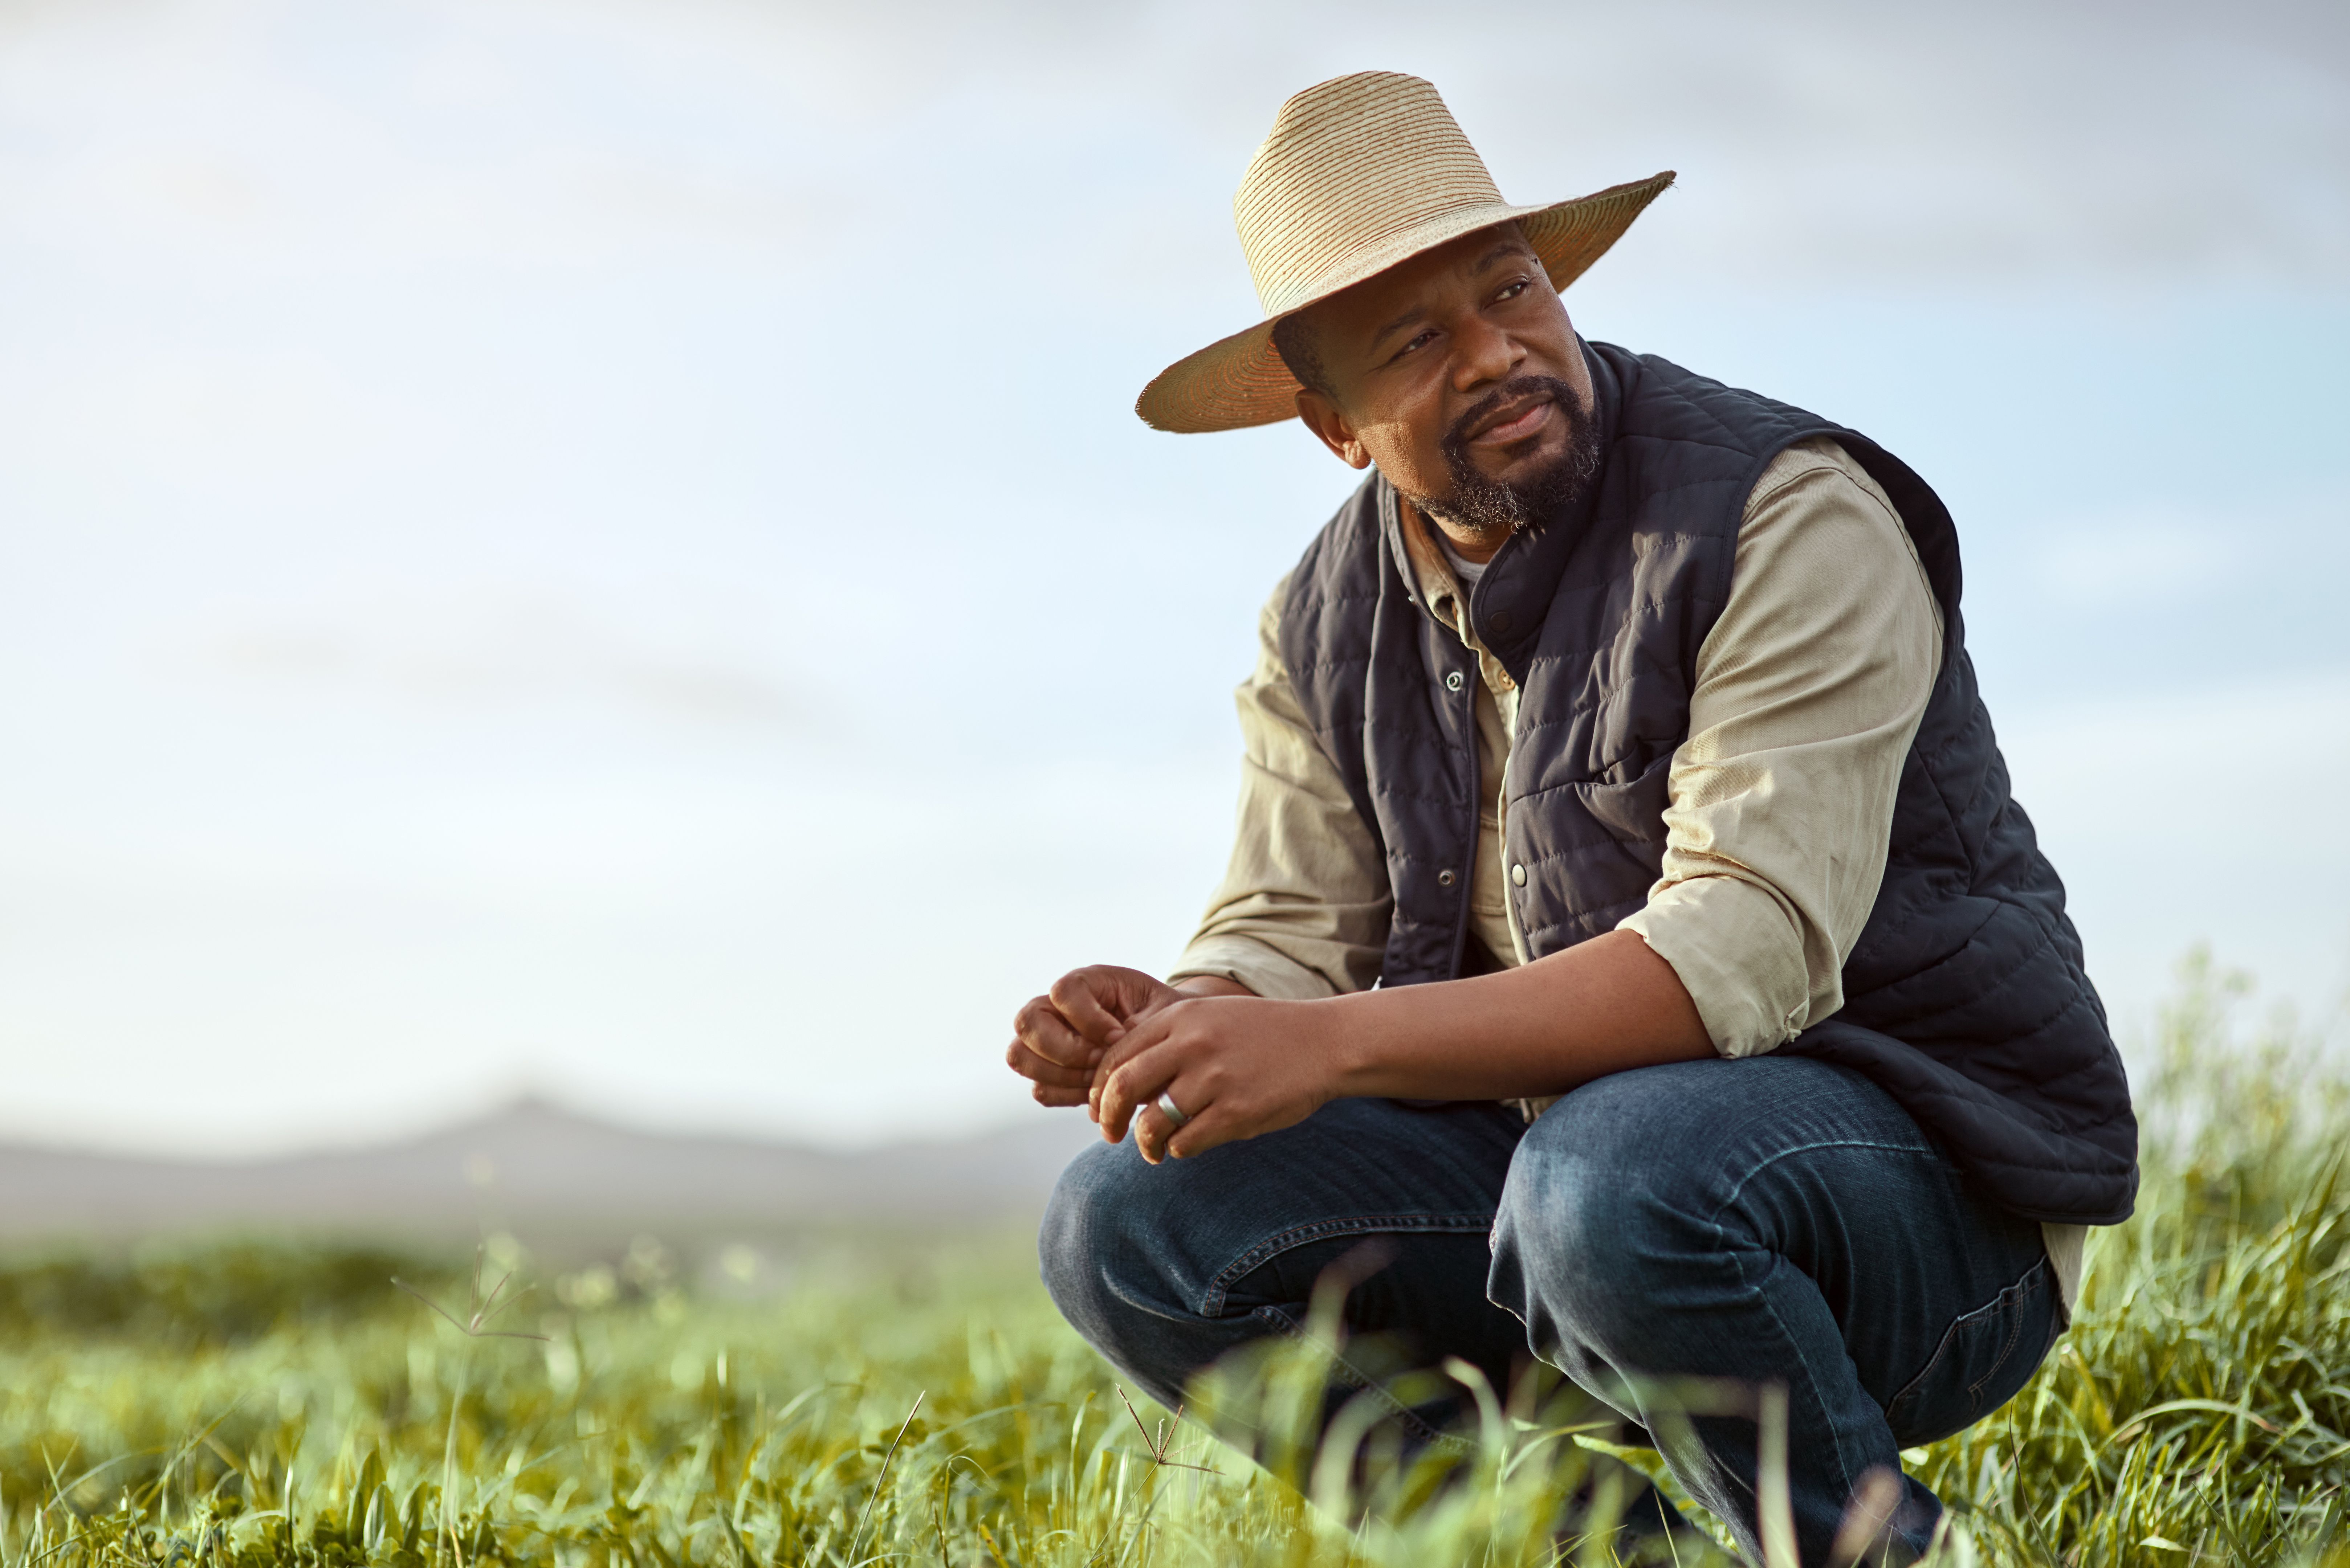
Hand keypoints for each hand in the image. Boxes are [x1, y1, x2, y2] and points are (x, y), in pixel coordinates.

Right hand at [1006, 965, 1181, 1107]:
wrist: (1169, 1042)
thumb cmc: (1165, 1020)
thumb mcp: (1161, 1014)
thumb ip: (1134, 1030)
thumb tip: (1105, 1061)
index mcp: (1087, 983)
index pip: (1062, 992)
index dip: (1088, 1019)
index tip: (1120, 1036)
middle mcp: (1057, 1008)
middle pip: (1026, 1022)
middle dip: (1065, 1050)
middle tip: (1101, 1061)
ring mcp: (1047, 1040)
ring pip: (1021, 1057)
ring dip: (1063, 1075)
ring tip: (1100, 1078)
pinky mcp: (1050, 1072)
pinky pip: (1040, 1090)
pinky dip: (1068, 1095)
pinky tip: (1096, 1091)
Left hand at [1089, 994, 1341, 1163]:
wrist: (1324, 1043)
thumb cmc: (1263, 1034)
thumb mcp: (1211, 1018)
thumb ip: (1168, 1042)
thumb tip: (1121, 1085)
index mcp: (1181, 1017)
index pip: (1116, 1055)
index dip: (1100, 1087)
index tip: (1100, 1106)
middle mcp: (1192, 1045)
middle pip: (1122, 1088)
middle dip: (1108, 1118)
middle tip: (1110, 1134)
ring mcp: (1214, 1080)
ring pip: (1152, 1124)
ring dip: (1146, 1143)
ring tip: (1153, 1149)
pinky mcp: (1236, 1113)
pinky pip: (1186, 1143)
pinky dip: (1177, 1150)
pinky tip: (1185, 1146)